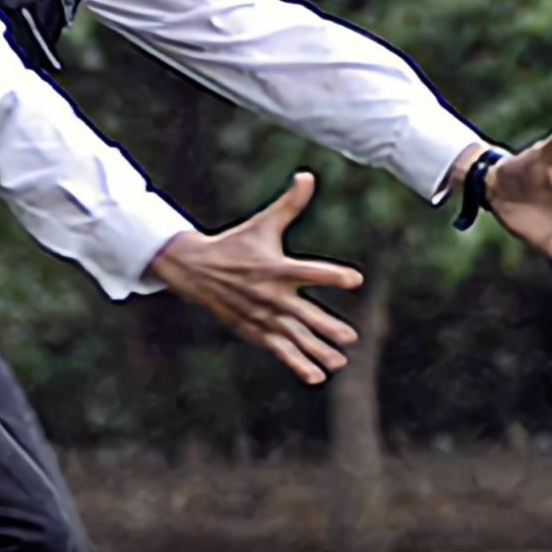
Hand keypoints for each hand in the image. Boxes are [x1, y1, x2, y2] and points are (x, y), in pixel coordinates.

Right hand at [148, 172, 368, 386]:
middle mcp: (270, 294)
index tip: (356, 280)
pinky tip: (316, 376)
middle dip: (325, 326)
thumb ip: (290, 204)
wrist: (195, 270)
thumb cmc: (237, 244)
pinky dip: (296, 363)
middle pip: (302, 313)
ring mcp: (261, 315)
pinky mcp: (254, 330)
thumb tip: (307, 175)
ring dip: (316, 350)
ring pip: (293, 337)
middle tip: (350, 337)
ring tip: (339, 362)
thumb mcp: (262, 223)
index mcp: (276, 267)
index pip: (309, 271)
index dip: (333, 275)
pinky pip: (279, 349)